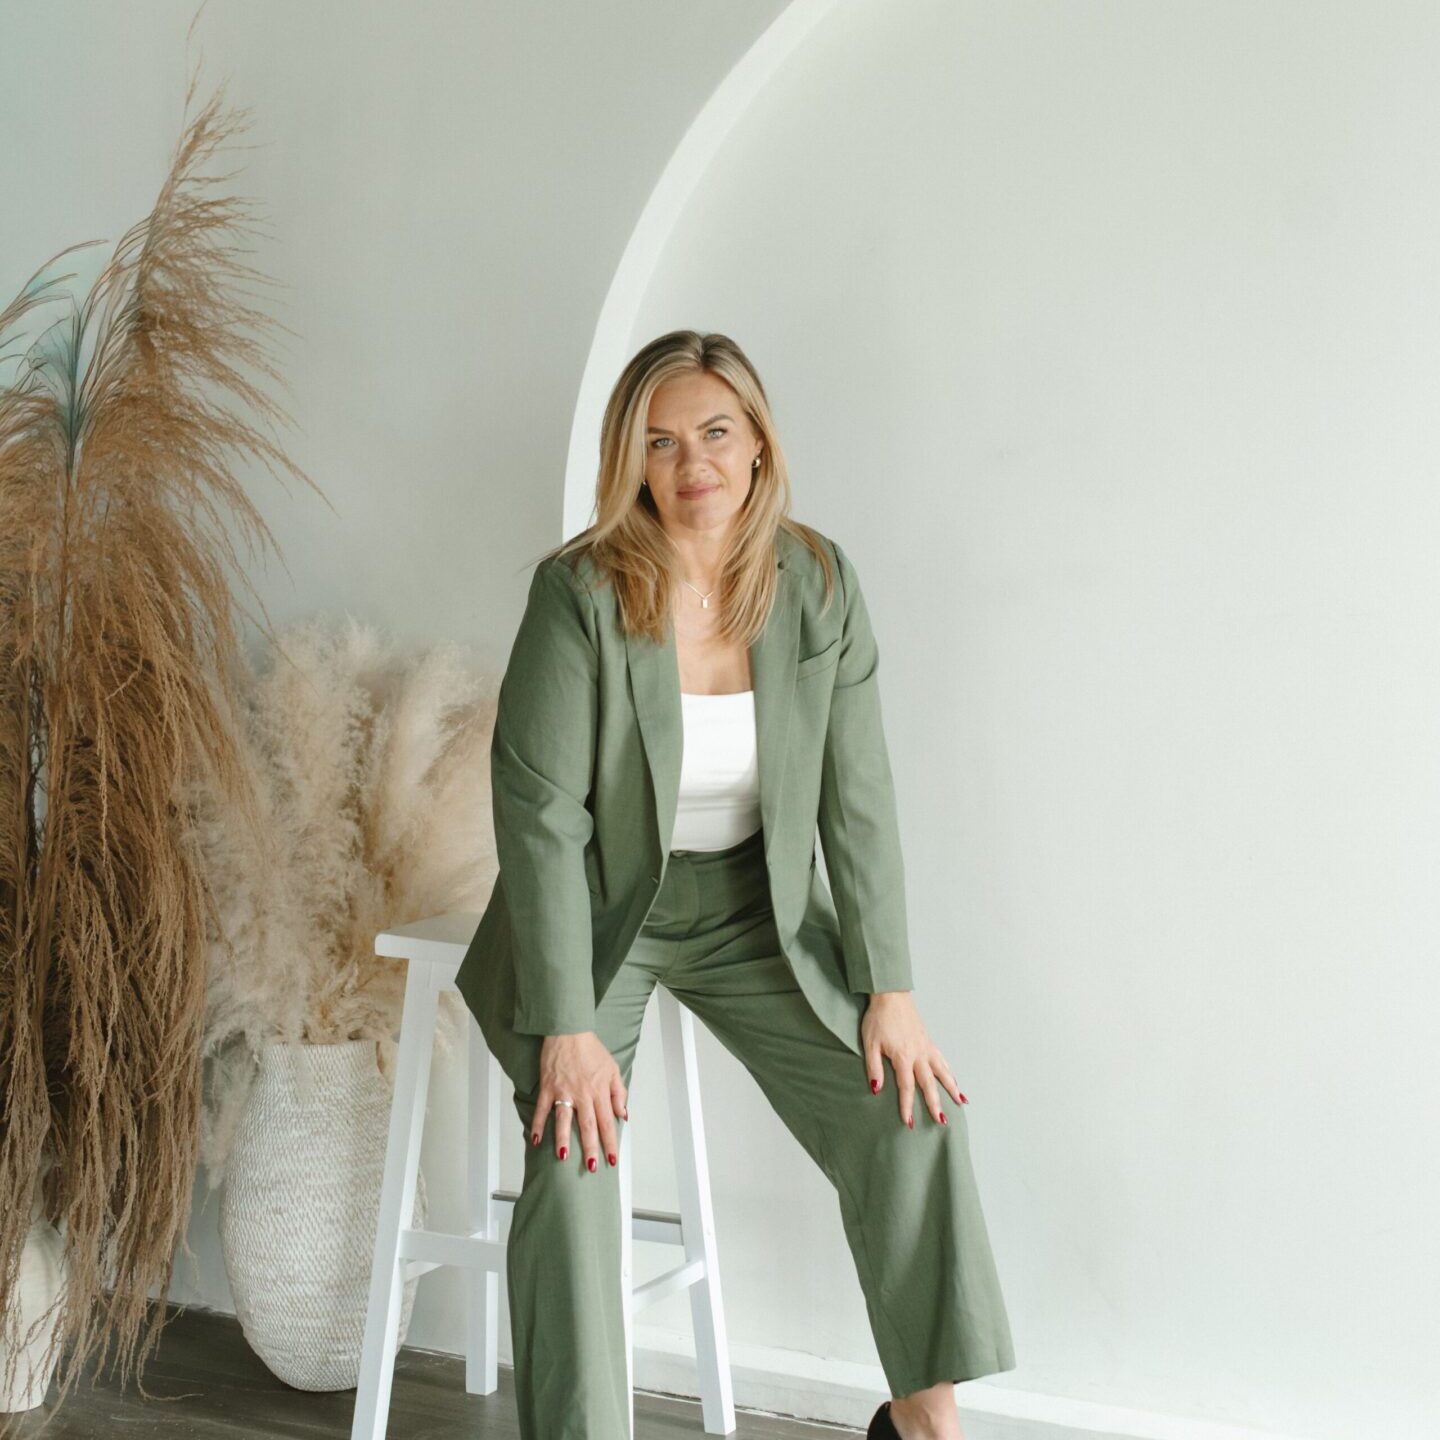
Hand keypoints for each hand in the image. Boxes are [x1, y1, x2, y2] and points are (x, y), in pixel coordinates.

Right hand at [532, 1031, 628, 1171]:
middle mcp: (582, 1094)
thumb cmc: (591, 1049)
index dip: (610, 1142)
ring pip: (563, 1120)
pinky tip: (535, 1139)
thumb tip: (623, 1114)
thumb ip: (618, 1093)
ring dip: (563, 1139)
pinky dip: (537, 1124)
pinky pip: (541, 1109)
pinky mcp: (547, 1087)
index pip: (607, 1122)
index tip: (613, 1159)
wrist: (569, 1030)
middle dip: (590, 1148)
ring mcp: (563, 1091)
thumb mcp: (612, 1068)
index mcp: (600, 1090)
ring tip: (563, 1158)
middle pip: (587, 1125)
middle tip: (592, 1167)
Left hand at [861, 991, 967, 1127]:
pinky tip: (954, 1080)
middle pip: (929, 1084)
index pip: (906, 1087)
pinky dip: (950, 1072)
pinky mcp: (928, 1041)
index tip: (909, 1122)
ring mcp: (926, 1047)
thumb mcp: (870, 1043)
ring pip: (942, 1072)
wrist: (890, 996)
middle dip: (935, 1104)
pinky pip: (943, 1060)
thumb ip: (874, 1067)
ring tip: (961, 1103)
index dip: (907, 1106)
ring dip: (952, 1088)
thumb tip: (876, 1089)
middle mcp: (918, 1054)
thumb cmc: (878, 1019)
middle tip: (941, 1122)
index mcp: (903, 1057)